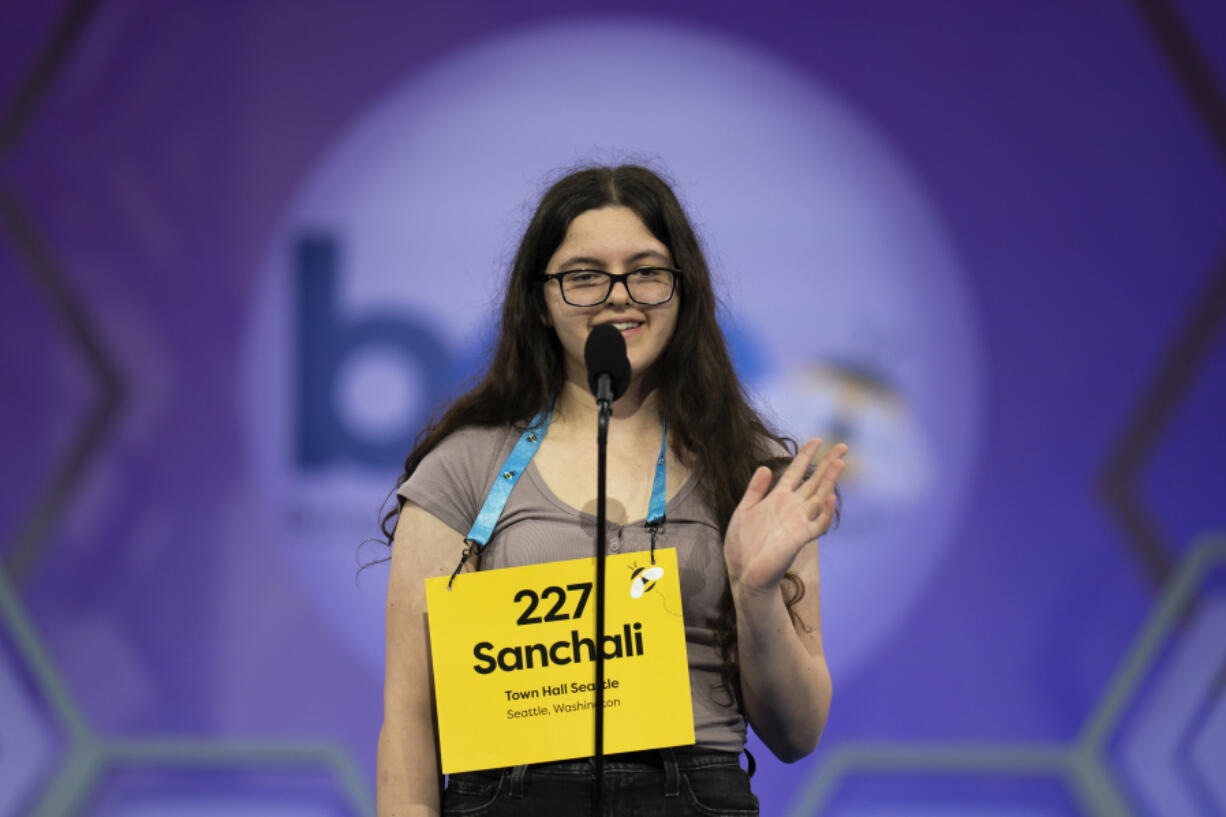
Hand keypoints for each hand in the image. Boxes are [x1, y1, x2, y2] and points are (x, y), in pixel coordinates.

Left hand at [724, 439, 846, 594]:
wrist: (743, 572)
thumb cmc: (743, 544)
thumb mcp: (744, 510)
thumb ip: (755, 489)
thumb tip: (765, 466)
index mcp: (777, 498)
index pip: (796, 472)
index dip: (806, 455)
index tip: (816, 440)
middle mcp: (791, 507)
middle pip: (814, 481)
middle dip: (827, 463)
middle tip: (842, 445)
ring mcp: (798, 522)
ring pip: (819, 497)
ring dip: (830, 481)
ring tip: (840, 463)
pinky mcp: (800, 538)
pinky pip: (817, 524)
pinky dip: (825, 512)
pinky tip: (830, 498)